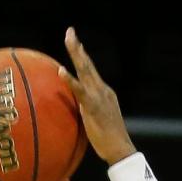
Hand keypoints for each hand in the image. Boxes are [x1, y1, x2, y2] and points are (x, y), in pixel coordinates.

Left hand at [59, 28, 135, 166]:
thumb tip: (78, 109)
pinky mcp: (93, 107)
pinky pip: (80, 91)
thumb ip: (87, 111)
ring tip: (69, 39)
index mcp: (103, 92)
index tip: (75, 43)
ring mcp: (98, 96)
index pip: (90, 71)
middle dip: (78, 47)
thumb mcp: (96, 121)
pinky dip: (70, 80)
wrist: (120, 149)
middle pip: (88, 64)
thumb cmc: (107, 141)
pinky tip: (61, 71)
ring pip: (85, 70)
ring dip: (76, 54)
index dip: (81, 57)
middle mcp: (102, 89)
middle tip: (70, 31)